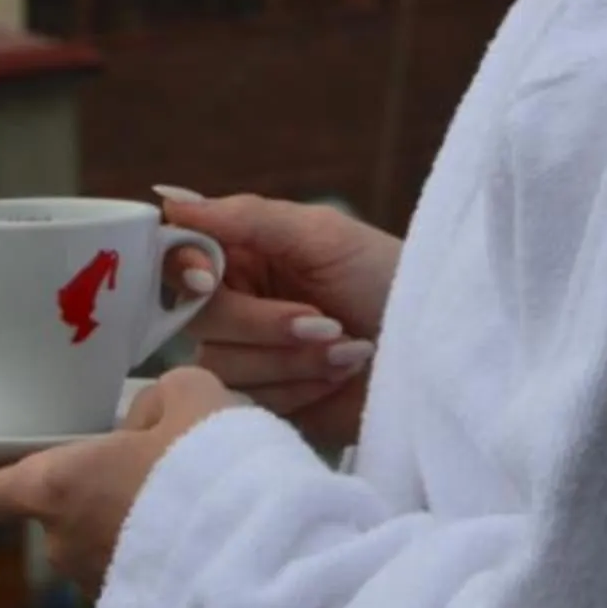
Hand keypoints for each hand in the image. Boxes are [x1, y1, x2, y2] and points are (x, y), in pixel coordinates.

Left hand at [0, 366, 239, 594]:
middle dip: (93, 475)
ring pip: (101, 528)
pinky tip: (205, 525)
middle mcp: (63, 540)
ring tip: (193, 487)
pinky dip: (156, 540)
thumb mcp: (189, 396)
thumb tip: (147, 426)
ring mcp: (98, 580)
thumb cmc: (216, 468)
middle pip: (60, 499)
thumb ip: (154, 402)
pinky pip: (135, 557)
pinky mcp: (137, 606)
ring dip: (129, 508)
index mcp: (58, 485)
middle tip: (152, 449)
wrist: (267, 552)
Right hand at [157, 187, 399, 456]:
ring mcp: (252, 361)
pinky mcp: (269, 407)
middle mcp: (241, 307)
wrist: (437, 353)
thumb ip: (245, 217)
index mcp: (248, 257)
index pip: (181, 262)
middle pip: (201, 320)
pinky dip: (299, 391)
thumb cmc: (388, 280)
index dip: (186, 273)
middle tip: (326, 321)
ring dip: (294, 360)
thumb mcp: (323, 235)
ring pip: (222, 367)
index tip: (208, 279)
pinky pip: (248, 406)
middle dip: (266, 324)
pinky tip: (338, 380)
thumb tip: (169, 200)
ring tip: (347, 350)